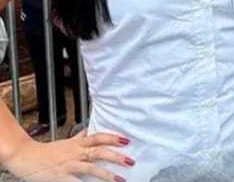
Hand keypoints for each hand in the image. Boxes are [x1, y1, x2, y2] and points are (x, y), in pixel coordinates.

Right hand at [4, 129, 133, 181]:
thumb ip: (78, 138)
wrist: (27, 157)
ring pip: (91, 169)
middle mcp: (76, 153)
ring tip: (121, 179)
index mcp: (78, 144)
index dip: (113, 138)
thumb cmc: (48, 151)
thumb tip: (88, 131)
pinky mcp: (62, 177)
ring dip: (107, 174)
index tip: (127, 141)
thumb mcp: (66, 142)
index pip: (99, 138)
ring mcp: (69, 165)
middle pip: (99, 152)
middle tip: (131, 161)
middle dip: (116, 157)